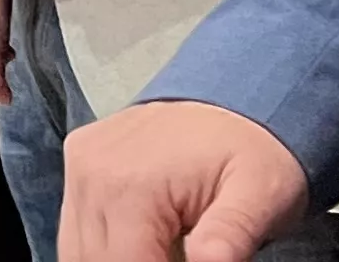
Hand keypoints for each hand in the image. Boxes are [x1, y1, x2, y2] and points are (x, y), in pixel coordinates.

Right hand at [60, 102, 311, 261]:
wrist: (236, 93)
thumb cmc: (254, 150)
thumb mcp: (262, 196)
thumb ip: (231, 235)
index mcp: (131, 185)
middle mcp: (91, 175)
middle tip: (182, 253)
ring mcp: (79, 167)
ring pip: (77, 252)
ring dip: (117, 260)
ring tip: (166, 248)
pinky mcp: (78, 163)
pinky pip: (76, 229)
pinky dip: (105, 249)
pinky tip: (145, 245)